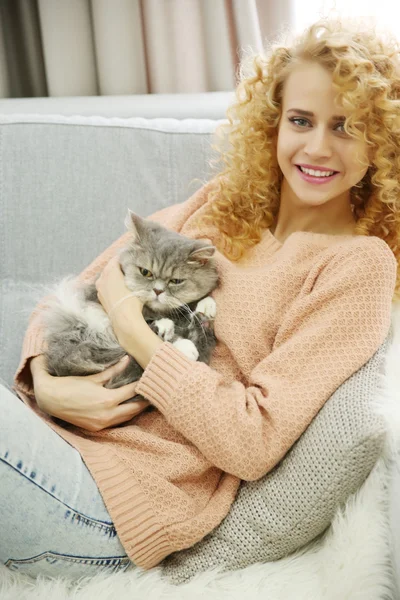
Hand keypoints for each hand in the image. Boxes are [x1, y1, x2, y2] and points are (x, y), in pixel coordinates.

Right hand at [31, 355, 149, 431]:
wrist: (49, 400)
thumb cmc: (70, 385)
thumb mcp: (94, 377)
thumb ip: (113, 370)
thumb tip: (127, 359)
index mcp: (108, 400)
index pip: (132, 391)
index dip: (143, 384)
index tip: (151, 378)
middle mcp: (107, 415)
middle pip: (135, 409)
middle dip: (145, 401)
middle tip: (155, 392)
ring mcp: (102, 424)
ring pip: (127, 418)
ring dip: (136, 410)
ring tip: (145, 400)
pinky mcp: (96, 428)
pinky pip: (116, 423)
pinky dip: (124, 416)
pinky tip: (129, 408)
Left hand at [95, 255, 144, 347]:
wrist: (124, 320)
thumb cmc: (132, 300)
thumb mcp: (138, 284)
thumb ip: (137, 275)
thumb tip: (144, 271)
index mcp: (110, 271)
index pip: (117, 258)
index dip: (126, 257)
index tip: (133, 258)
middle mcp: (102, 277)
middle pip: (111, 267)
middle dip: (120, 267)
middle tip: (131, 268)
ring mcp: (99, 288)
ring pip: (107, 277)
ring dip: (115, 276)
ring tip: (126, 279)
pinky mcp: (100, 297)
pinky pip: (106, 287)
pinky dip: (112, 285)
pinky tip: (120, 289)